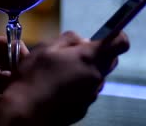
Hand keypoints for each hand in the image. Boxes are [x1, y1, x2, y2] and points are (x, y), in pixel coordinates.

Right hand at [0, 31, 128, 125]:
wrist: (25, 110)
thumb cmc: (34, 77)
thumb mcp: (46, 47)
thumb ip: (69, 38)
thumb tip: (83, 40)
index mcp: (88, 57)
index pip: (120, 42)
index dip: (117, 36)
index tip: (107, 35)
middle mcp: (95, 77)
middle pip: (110, 60)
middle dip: (98, 54)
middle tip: (74, 54)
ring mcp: (91, 94)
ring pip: (97, 77)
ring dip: (85, 71)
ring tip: (60, 73)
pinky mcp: (84, 108)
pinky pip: (87, 92)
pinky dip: (77, 87)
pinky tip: (58, 88)